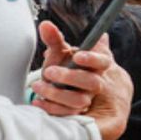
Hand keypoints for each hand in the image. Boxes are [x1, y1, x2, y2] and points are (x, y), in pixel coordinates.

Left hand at [34, 24, 131, 139]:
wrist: (67, 88)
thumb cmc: (66, 66)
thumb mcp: (61, 52)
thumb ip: (54, 39)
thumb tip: (45, 25)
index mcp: (96, 65)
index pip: (103, 61)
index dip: (92, 59)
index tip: (77, 56)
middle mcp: (95, 83)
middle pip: (92, 82)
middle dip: (71, 77)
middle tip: (50, 71)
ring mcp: (87, 99)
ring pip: (79, 101)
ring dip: (56, 94)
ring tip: (38, 86)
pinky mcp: (76, 113)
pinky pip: (67, 114)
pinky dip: (50, 108)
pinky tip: (37, 101)